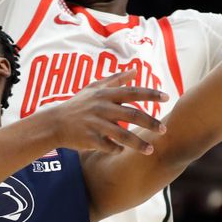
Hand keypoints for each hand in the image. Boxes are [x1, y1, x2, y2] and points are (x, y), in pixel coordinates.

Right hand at [48, 71, 167, 154]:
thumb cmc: (77, 104)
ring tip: (151, 150)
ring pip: (123, 134)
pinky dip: (117, 149)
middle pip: (133, 114)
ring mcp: (96, 123)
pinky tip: (122, 151)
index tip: (167, 97)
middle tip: (164, 130)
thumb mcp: (94, 88)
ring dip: (138, 143)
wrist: (55, 123)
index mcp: (105, 95)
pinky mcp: (90, 138)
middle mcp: (102, 108)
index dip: (150, 94)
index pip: (132, 92)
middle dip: (151, 122)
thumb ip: (116, 80)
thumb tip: (135, 70)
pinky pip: (108, 146)